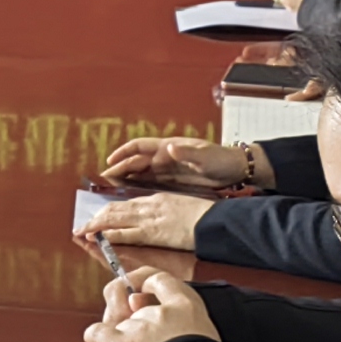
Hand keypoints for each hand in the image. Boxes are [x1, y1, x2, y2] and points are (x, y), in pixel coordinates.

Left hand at [81, 192, 208, 250]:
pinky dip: (108, 235)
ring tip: (82, 232)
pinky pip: (124, 233)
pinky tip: (97, 237)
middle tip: (82, 225)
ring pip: (115, 219)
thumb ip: (168, 211)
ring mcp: (149, 219)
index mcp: (157, 199)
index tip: (99, 216)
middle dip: (97, 218)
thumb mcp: (184, 207)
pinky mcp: (152, 232)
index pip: (127, 204)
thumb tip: (163, 219)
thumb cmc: (205, 216)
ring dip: (95, 225)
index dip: (110, 211)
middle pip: (116, 209)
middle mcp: (148, 206)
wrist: (214, 220)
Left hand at [81, 269, 219, 341]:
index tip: (141, 288)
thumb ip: (180, 312)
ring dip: (121, 329)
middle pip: (133, 300)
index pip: (159, 279)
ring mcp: (140, 327)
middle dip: (131, 309)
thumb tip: (144, 304)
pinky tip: (94, 336)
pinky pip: (99, 331)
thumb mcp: (205, 330)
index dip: (145, 280)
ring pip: (119, 319)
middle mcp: (159, 311)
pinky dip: (94, 333)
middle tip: (136, 320)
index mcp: (185, 304)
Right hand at [99, 134, 261, 193]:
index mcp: (169, 147)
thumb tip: (169, 147)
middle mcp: (165, 156)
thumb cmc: (221, 159)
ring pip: (142, 172)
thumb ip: (187, 153)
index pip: (139, 147)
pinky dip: (139, 186)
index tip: (109, 162)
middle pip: (136, 161)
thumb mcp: (205, 156)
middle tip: (104, 181)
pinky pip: (151, 181)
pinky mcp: (174, 179)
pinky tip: (132, 194)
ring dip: (127, 178)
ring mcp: (169, 168)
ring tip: (112, 189)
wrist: (236, 169)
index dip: (123, 153)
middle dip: (120, 169)